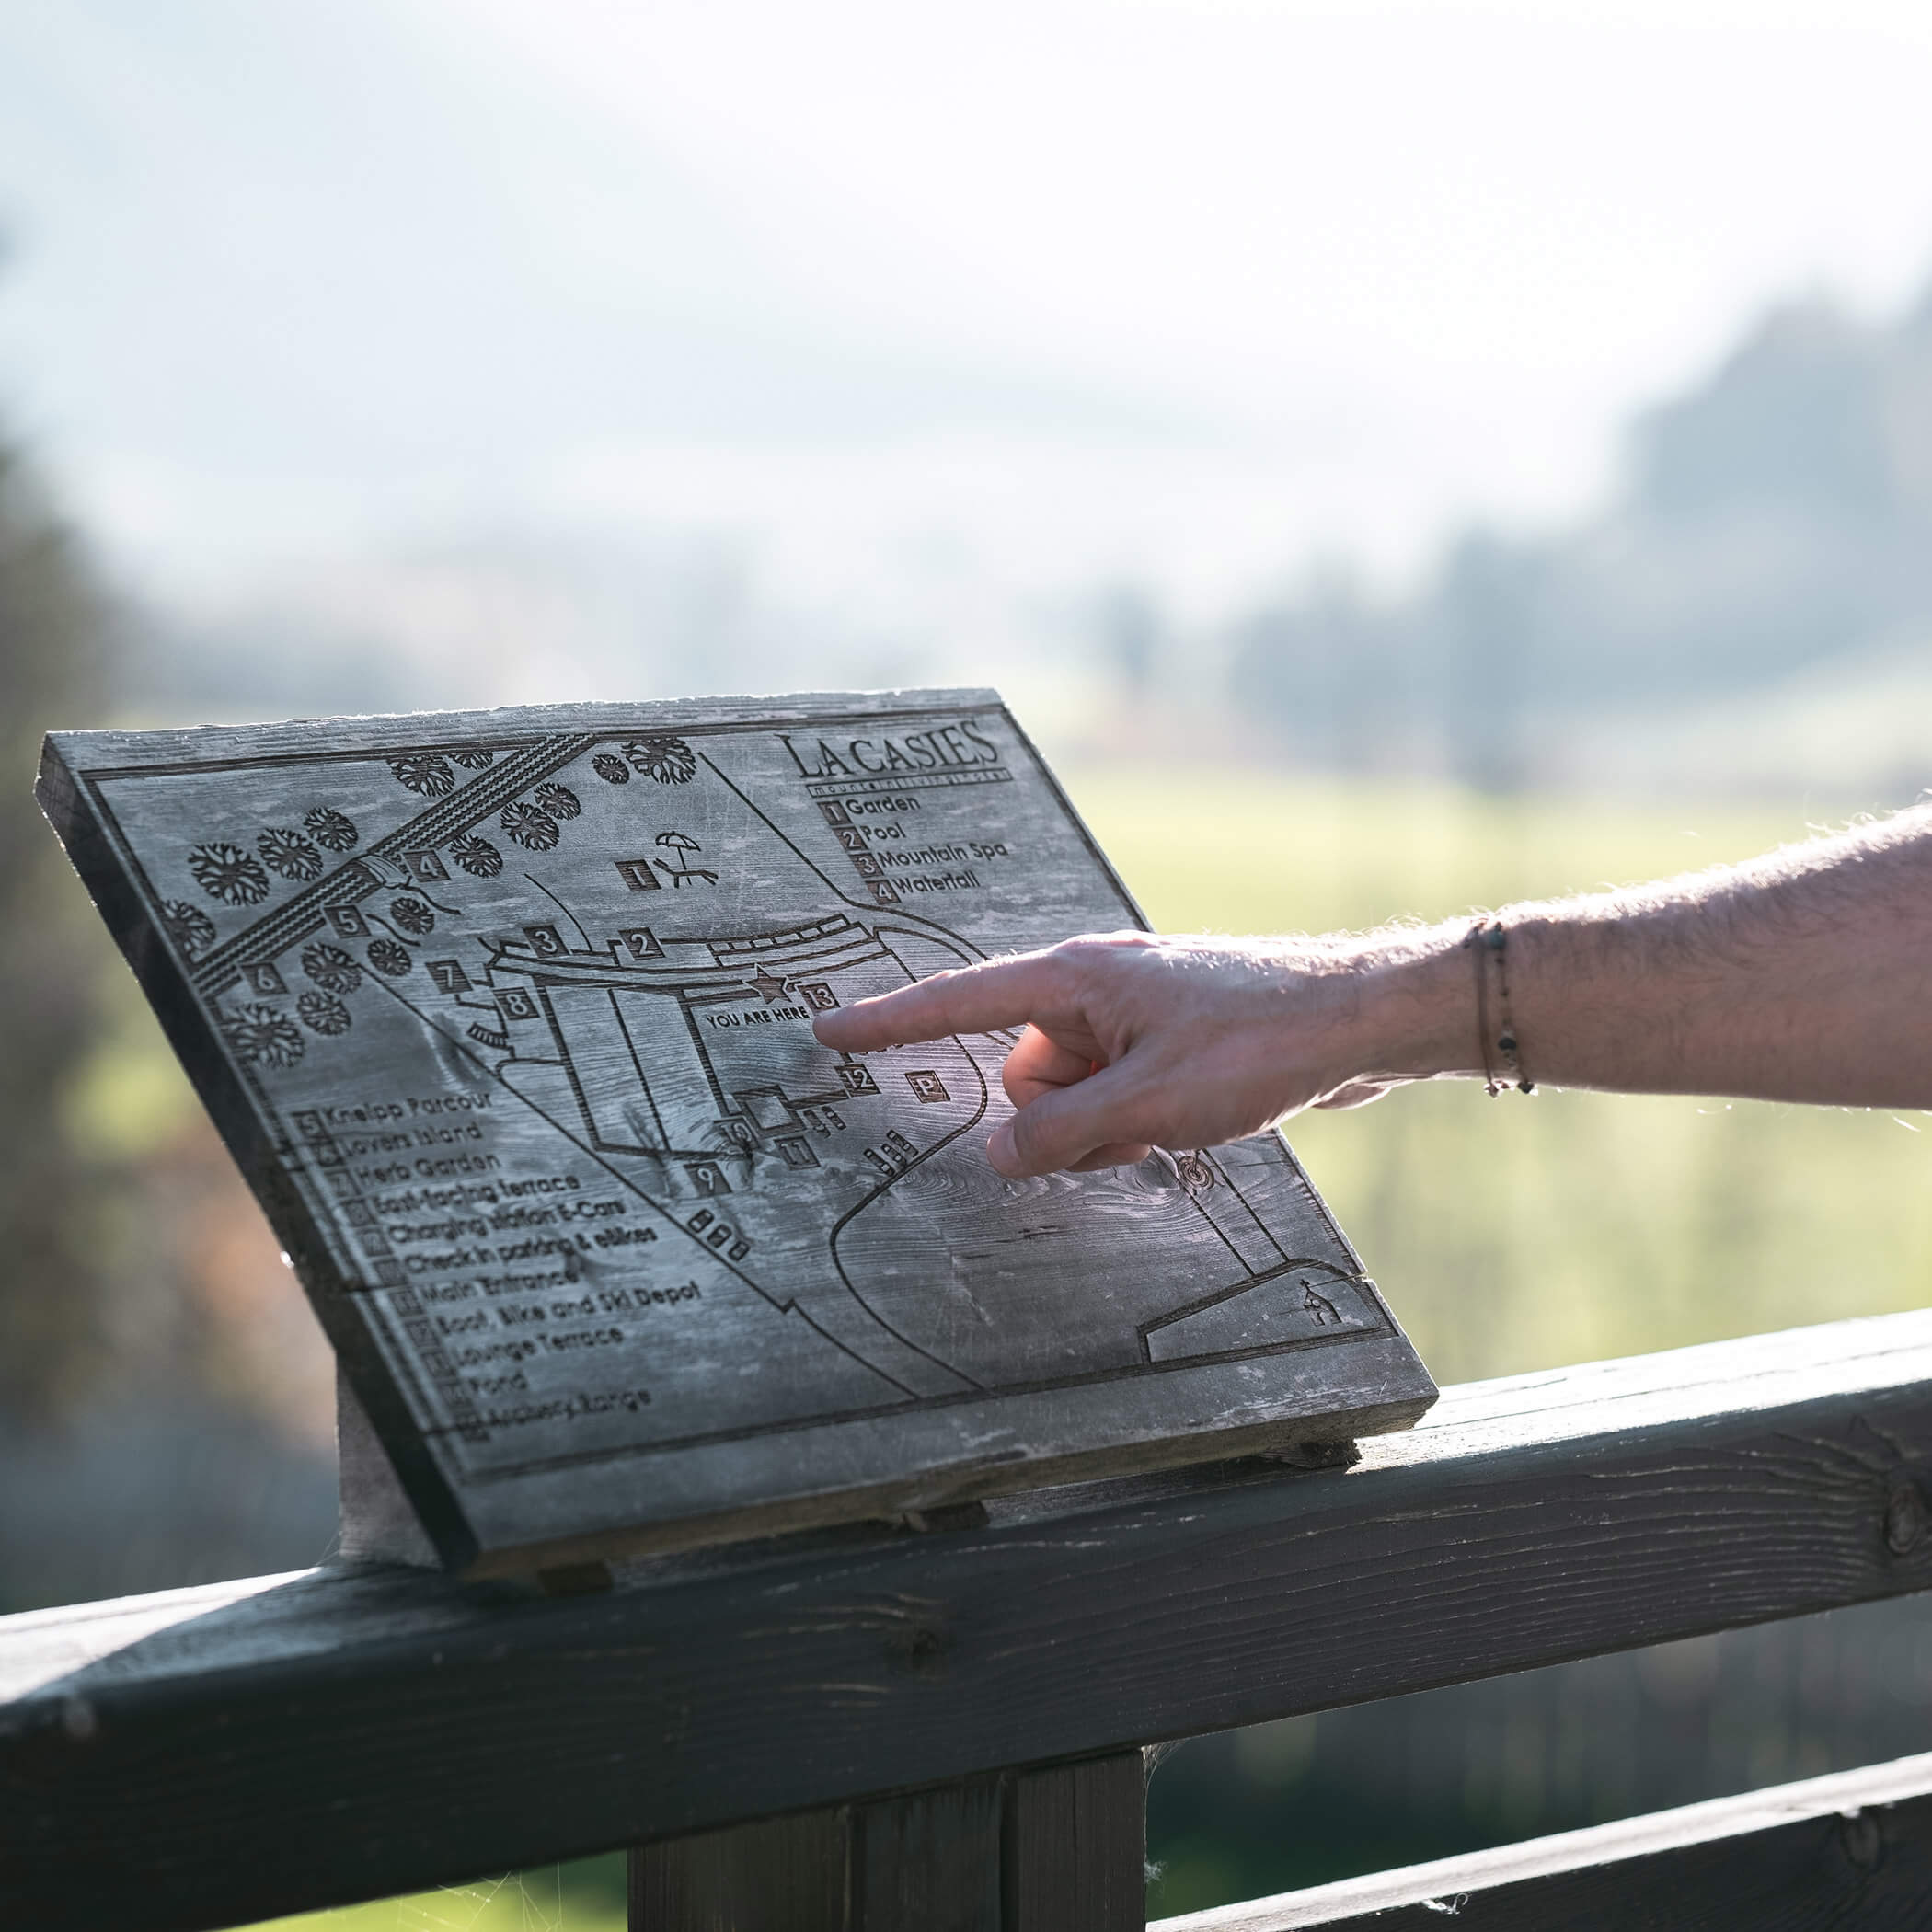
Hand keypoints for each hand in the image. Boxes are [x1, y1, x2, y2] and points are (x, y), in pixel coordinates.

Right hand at [813, 930, 1464, 1177]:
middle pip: (1025, 1073)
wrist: (1361, 1017)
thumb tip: (997, 1154)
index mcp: (1077, 978)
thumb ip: (1062, 1133)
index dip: (890, 1023)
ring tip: (1175, 1122)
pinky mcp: (1165, 1042)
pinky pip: (1116, 1096)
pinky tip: (1193, 1119)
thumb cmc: (1263, 1039)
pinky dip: (1137, 1121)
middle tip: (1130, 1128)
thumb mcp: (1152, 1102)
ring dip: (1107, 1127)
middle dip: (1061, 1119)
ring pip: (1073, 1095)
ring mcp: (1132, 1015)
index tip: (828, 1032)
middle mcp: (1096, 988)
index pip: (959, 1002)